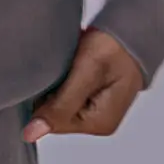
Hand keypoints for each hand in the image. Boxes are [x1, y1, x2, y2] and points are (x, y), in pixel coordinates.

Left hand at [22, 24, 144, 141]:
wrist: (131, 30)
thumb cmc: (115, 48)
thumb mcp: (86, 73)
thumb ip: (61, 105)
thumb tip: (32, 133)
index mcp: (97, 123)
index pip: (53, 122)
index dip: (45, 98)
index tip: (54, 74)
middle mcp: (96, 122)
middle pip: (55, 112)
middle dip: (52, 89)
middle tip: (65, 66)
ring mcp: (94, 109)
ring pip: (58, 100)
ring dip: (57, 82)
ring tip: (70, 63)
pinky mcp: (91, 95)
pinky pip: (66, 90)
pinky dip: (63, 77)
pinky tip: (71, 64)